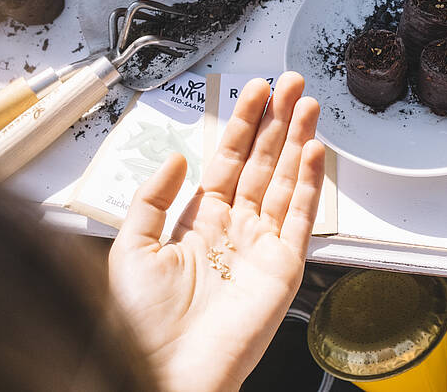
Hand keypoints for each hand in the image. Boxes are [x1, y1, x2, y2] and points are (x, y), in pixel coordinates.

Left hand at [108, 72, 324, 391]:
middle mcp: (235, 227)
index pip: (229, 159)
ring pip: (286, 180)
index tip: (256, 91)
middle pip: (264, 162)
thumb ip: (153, 198)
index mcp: (201, 220)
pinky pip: (300, 216)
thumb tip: (180, 157)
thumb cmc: (141, 323)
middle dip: (278, 120)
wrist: (167, 371)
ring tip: (308, 105)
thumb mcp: (132, 247)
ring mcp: (262, 244)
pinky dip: (310, 183)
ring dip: (298, 141)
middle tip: (292, 83)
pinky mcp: (283, 266)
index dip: (244, 123)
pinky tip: (314, 151)